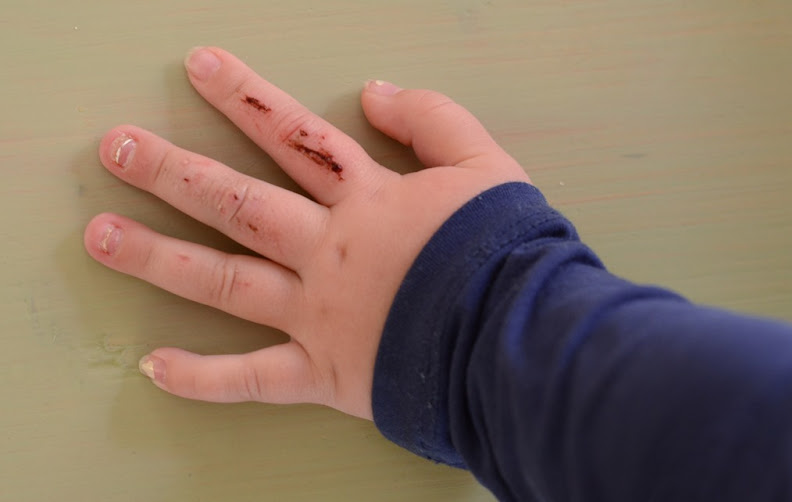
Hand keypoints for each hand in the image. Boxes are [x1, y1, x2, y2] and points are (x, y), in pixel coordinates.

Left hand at [84, 47, 528, 418]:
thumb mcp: (487, 164)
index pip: (294, 136)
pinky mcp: (324, 374)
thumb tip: (374, 91)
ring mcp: (318, 314)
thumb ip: (433, 118)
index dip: (245, 96)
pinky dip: (203, 379)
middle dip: (174, 172)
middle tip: (116, 148)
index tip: (198, 66)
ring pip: (226, 283)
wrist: (520, 336)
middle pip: (239, 203)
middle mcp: (328, 251)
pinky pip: (254, 379)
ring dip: (160, 258)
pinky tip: (152, 367)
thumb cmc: (508, 252)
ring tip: (100, 236)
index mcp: (367, 200)